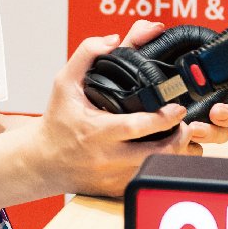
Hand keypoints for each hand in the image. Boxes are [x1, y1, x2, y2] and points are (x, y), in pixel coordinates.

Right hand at [28, 25, 195, 199]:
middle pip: (155, 154)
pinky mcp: (117, 190)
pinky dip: (163, 167)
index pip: (137, 127)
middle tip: (186, 122)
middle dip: (178, 138)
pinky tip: (168, 153)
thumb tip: (116, 38)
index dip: (162, 118)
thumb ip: (88, 54)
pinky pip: (149, 180)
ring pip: (157, 170)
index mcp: (96, 131)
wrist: (42, 161)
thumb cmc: (56, 120)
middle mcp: (106, 157)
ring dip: (175, 153)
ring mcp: (113, 177)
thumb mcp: (65, 83)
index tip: (178, 107)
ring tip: (181, 135)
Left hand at [118, 18, 227, 149]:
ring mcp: (196, 124)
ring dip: (215, 131)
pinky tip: (185, 141)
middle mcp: (203, 103)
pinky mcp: (183, 143)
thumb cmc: (124, 83)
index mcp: (199, 82)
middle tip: (215, 111)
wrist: (108, 116)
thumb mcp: (129, 58)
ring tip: (195, 128)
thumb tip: (154, 27)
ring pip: (222, 132)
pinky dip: (197, 146)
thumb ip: (139, 38)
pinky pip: (200, 150)